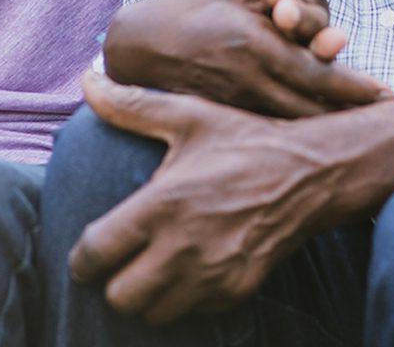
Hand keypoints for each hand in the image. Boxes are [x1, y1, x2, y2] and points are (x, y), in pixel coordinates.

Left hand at [68, 74, 336, 324]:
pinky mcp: (236, 291)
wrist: (312, 172)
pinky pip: (192, 313)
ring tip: (154, 270)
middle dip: (113, 282)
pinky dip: (185, 299)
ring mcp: (212, 274)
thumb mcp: (190, 116)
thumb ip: (132, 106)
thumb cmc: (246, 140)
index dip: (81, 259)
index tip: (87, 255)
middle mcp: (183, 247)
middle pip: (119, 296)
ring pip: (152, 314)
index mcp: (162, 204)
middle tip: (123, 262)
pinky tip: (191, 271)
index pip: (95, 254)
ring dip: (147, 296)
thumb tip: (89, 80)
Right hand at [101, 0, 389, 117]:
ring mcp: (233, 105)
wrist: (136, 47)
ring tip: (363, 142)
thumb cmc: (200, 12)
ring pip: (291, 125)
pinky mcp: (222, 124)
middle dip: (350, 113)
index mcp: (255, 41)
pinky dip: (296, 141)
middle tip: (386, 121)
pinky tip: (320, 153)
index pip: (316, 69)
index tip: (387, 94)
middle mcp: (246, 77)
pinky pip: (266, 135)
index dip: (354, 85)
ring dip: (328, 131)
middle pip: (311, 104)